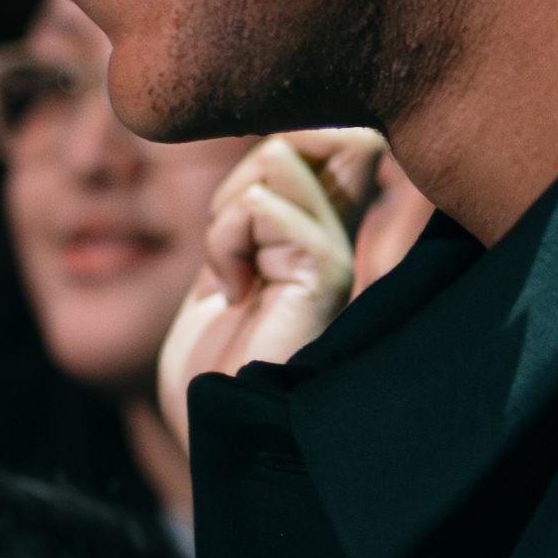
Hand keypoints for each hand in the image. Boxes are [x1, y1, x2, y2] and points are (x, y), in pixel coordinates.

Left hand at [159, 125, 407, 422]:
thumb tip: (274, 147)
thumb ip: (251, 214)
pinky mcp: (324, 277)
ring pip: (283, 155)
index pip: (337, 134)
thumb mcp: (228, 264)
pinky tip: (233, 291)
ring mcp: (335, 253)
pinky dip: (227, 239)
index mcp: (321, 228)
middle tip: (231, 232)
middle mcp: (341, 233)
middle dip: (255, 160)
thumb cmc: (216, 363)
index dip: (287, 140)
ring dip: (229, 208)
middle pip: (328, 126)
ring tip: (231, 269)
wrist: (217, 431)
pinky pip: (266, 209)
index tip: (240, 212)